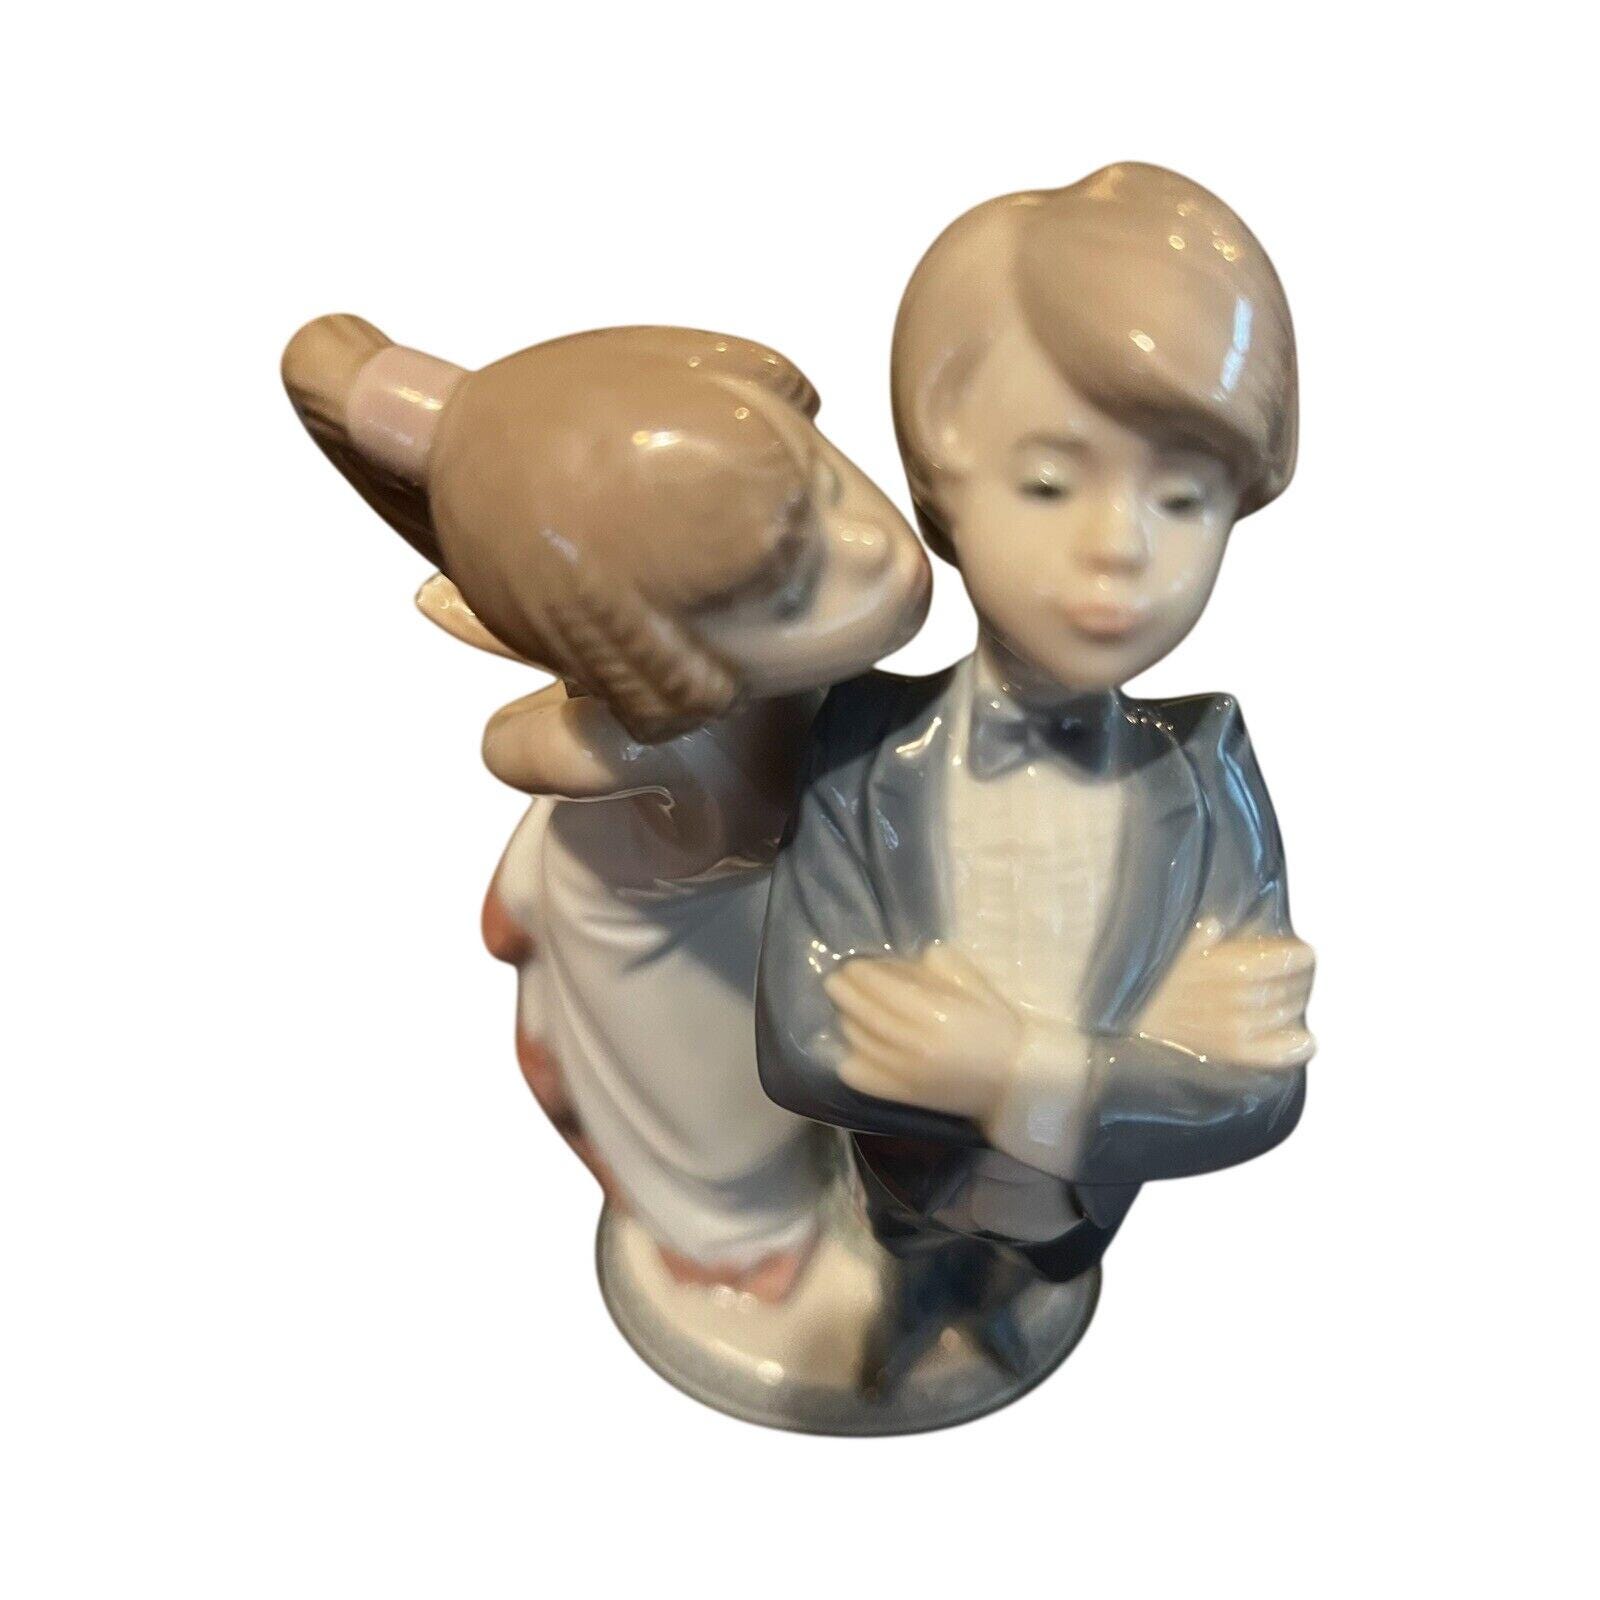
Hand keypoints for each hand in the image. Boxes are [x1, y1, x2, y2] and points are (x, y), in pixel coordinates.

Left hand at [824, 944, 1022, 1120]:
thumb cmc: (999, 1031)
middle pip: (869, 1016)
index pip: (887, 992)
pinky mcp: (904, 1095)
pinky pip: (864, 1077)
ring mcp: (907, 1074)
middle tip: (834, 980)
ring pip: (862, 1043)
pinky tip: (848, 1046)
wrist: (1016, 1084)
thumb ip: (947, 968)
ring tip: (843, 1007)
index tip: (853, 965)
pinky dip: (850, 1060)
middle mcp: (917, 1046)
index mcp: (938, 1016)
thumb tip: (913, 957)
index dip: (865, 976)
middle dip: (846, 995)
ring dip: (847, 1021)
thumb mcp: (980, 989)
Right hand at [1137, 917, 1315, 1069]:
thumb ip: (1203, 934)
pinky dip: (1298, 1046)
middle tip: (1298, 977)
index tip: (1304, 954)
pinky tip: (1306, 1039)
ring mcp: (1239, 1027)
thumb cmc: (1152, 981)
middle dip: (1301, 980)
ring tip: (1293, 999)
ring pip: (1289, 1014)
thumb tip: (1218, 924)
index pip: (1291, 960)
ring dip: (1296, 1005)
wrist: (1127, 1022)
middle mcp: (1242, 997)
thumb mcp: (1177, 947)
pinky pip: (1279, 1052)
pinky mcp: (1234, 1053)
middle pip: (1295, 987)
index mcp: (1233, 965)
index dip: (1303, 957)